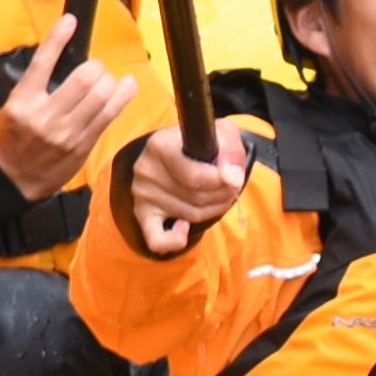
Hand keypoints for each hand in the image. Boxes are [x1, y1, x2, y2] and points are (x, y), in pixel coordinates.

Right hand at [0, 16, 137, 201]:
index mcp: (22, 101)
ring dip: (109, 80)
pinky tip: (127, 85)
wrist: (13, 178)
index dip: (58, 37)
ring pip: (101, 94)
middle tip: (93, 68)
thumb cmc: (14, 138)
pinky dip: (123, 95)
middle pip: (83, 77)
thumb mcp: (14, 106)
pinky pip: (109, 114)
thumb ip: (36, 85)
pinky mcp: (83, 144)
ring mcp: (66, 132)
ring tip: (107, 80)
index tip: (69, 21)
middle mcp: (44, 116)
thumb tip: (63, 58)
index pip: (42, 62)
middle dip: (94, 66)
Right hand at [118, 120, 252, 256]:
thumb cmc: (201, 143)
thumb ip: (230, 152)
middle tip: (230, 188)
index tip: (233, 177)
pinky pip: (156, 240)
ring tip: (216, 198)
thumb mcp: (221, 135)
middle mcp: (146, 168)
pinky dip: (174, 240)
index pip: (195, 177)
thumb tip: (232, 179)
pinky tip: (184, 227)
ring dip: (212, 211)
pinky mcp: (141, 212)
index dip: (222, 182)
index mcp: (160, 144)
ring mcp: (142, 192)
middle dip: (222, 196)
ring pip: (189, 215)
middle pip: (196, 197)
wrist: (177, 147)